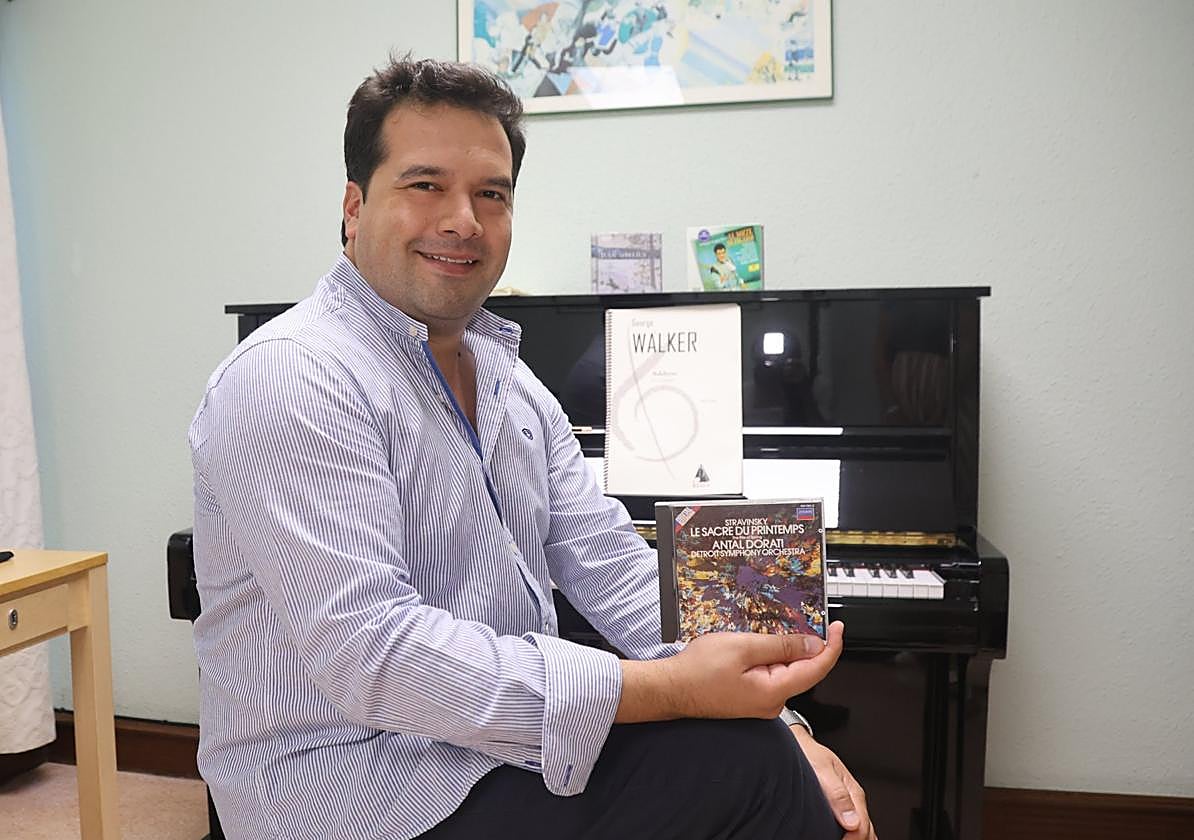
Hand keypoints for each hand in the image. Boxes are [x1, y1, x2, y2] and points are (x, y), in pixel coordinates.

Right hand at [627, 621, 843, 721]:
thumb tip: (813, 645)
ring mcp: (761, 700)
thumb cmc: (698, 671)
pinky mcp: (751, 696)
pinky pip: (772, 673)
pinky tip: (764, 641)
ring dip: (788, 648)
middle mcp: (771, 702)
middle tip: (806, 617)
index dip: (831, 647)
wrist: (671, 688)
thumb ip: (780, 646)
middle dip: (808, 643)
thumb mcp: (743, 647)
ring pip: (787, 670)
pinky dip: (773, 656)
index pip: (817, 669)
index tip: (838, 628)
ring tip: (778, 626)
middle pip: (803, 670)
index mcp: (774, 692)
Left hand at [789, 724, 875, 839]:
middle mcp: (854, 800)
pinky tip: (839, 837)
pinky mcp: (839, 808)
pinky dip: (850, 836)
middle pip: (865, 831)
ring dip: (854, 838)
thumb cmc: (809, 754)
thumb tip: (852, 821)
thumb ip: (837, 793)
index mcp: (854, 792)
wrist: (800, 745)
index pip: (862, 826)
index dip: (852, 839)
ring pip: (861, 831)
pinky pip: (851, 828)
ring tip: (840, 839)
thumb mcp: (822, 769)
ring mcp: (848, 805)